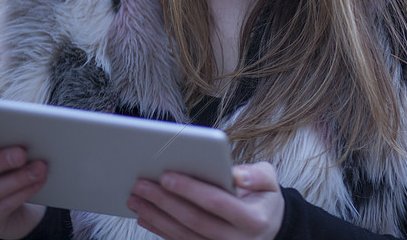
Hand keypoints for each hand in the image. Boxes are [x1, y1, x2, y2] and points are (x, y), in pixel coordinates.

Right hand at [0, 133, 47, 238]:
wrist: (17, 208)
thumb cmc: (10, 172)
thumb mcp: (9, 158)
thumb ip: (11, 146)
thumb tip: (30, 135)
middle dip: (0, 161)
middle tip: (22, 154)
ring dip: (17, 179)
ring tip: (39, 169)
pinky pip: (2, 207)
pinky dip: (22, 193)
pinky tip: (36, 184)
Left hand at [128, 162, 283, 239]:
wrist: (269, 229)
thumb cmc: (264, 199)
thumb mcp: (270, 182)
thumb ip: (257, 175)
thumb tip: (235, 174)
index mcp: (252, 219)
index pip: (217, 202)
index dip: (190, 189)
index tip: (167, 176)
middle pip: (194, 220)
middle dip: (164, 201)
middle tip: (141, 184)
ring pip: (182, 234)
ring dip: (156, 216)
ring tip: (136, 198)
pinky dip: (160, 230)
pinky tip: (144, 216)